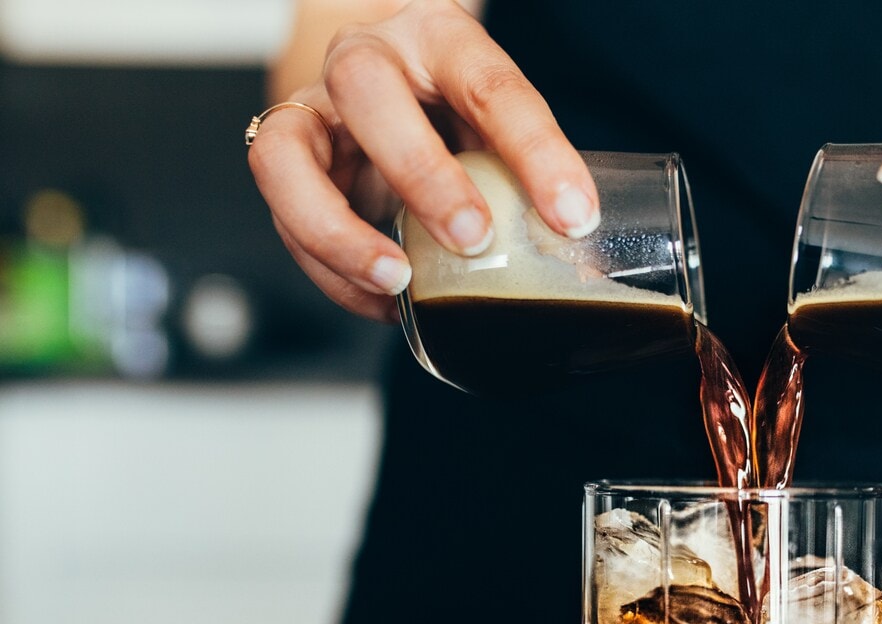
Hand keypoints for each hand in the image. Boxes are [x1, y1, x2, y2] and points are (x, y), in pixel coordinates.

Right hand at [247, 0, 597, 320]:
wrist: (388, 86)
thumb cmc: (450, 108)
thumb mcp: (495, 121)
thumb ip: (525, 172)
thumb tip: (574, 253)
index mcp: (438, 39)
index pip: (489, 83)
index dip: (536, 151)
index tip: (572, 215)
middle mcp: (364, 59)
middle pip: (364, 88)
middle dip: (420, 171)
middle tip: (473, 236)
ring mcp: (312, 109)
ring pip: (286, 155)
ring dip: (340, 231)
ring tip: (398, 281)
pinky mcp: (285, 163)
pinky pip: (284, 217)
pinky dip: (333, 271)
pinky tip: (387, 303)